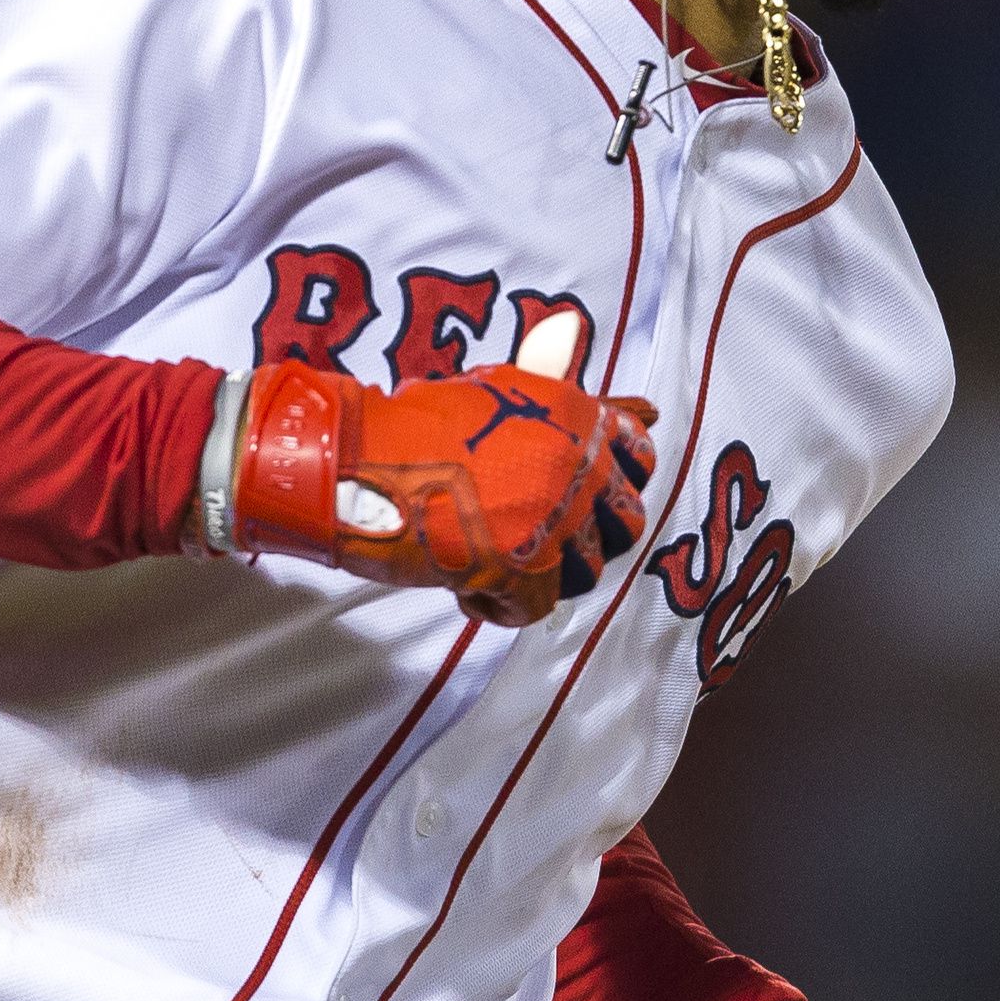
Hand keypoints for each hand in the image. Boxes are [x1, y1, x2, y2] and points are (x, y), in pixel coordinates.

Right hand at [229, 311, 655, 625]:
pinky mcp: (519, 566)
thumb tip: (647, 410)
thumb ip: (569, 405)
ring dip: (544, 570)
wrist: (352, 459)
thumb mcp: (498, 393)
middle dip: (584, 532)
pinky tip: (463, 583)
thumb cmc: (413, 425)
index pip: (638, 452)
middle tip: (531, 528)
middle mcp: (574, 462)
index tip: (582, 489)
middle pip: (624, 521)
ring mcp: (551, 515)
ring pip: (585, 570)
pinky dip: (498, 605)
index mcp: (571, 413)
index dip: (614, 476)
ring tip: (494, 552)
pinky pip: (536, 607)